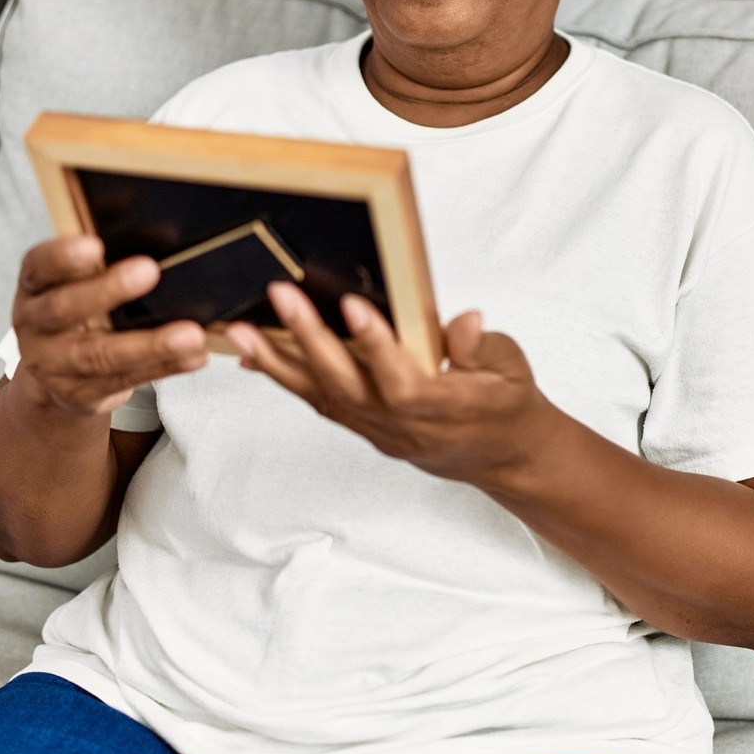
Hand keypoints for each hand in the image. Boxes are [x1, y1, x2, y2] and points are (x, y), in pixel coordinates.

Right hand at [10, 235, 207, 420]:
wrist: (56, 377)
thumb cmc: (76, 311)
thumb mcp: (76, 279)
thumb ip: (99, 250)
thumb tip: (128, 199)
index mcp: (34, 286)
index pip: (38, 267)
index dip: (63, 256)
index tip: (95, 245)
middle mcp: (35, 325)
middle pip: (64, 310)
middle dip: (107, 291)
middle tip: (149, 271)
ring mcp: (55, 364)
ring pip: (100, 355)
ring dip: (151, 344)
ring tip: (191, 334)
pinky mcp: (82, 394)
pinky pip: (126, 381)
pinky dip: (165, 367)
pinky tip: (194, 356)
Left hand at [227, 283, 557, 486]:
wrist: (505, 457)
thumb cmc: (508, 406)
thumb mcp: (513, 370)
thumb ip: (484, 348)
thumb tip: (466, 321)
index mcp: (446, 410)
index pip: (403, 383)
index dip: (377, 347)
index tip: (352, 305)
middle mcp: (404, 427)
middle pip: (348, 388)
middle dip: (309, 340)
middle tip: (280, 297)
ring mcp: (380, 432)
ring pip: (323, 398)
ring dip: (278, 364)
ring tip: (240, 331)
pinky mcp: (366, 429)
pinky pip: (320, 404)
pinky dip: (285, 379)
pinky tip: (254, 356)